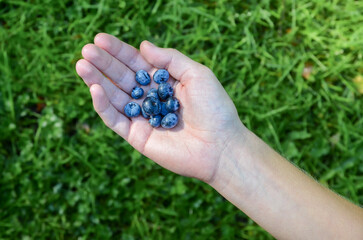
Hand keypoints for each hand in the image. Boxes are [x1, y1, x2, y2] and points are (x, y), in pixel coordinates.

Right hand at [76, 33, 244, 181]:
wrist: (221, 145)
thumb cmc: (215, 108)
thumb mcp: (197, 74)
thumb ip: (170, 59)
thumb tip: (143, 46)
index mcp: (164, 82)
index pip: (136, 63)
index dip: (118, 51)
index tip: (100, 38)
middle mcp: (151, 98)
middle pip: (122, 78)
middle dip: (104, 64)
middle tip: (86, 50)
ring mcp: (143, 117)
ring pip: (115, 97)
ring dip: (97, 81)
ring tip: (82, 65)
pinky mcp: (137, 136)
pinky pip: (116, 119)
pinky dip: (104, 105)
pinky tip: (95, 89)